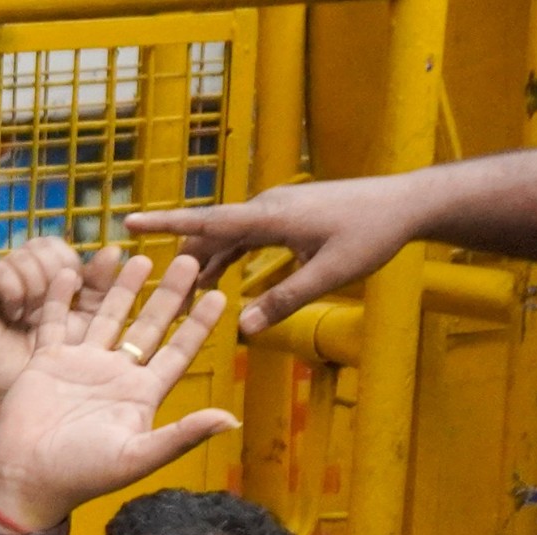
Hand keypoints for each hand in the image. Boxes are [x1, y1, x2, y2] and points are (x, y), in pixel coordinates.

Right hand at [0, 254, 239, 534]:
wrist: (25, 481)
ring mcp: (80, 366)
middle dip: (169, 293)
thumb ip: (182, 435)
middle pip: (148, 325)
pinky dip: (61, 297)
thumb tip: (230, 420)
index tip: (220, 294)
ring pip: (107, 316)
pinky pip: (55, 322)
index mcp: (141, 394)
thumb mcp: (138, 457)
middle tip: (188, 258)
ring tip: (138, 258)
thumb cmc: (82, 476)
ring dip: (122, 288)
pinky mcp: (46, 362)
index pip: (178, 351)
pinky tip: (70, 271)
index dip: (198, 324)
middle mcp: (115, 374)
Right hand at [130, 173, 435, 335]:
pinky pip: (246, 233)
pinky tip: (220, 274)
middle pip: (212, 231)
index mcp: (272, 218)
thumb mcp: (330, 275)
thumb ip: (285, 301)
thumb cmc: (372, 235)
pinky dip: (228, 253)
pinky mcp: (290, 212)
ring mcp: (279, 207)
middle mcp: (269, 206)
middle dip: (181, 257)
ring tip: (182, 290)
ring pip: (228, 233)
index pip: (208, 222)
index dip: (167, 224)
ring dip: (206, 259)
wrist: (407, 202)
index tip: (129, 221)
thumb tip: (244, 331)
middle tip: (153, 286)